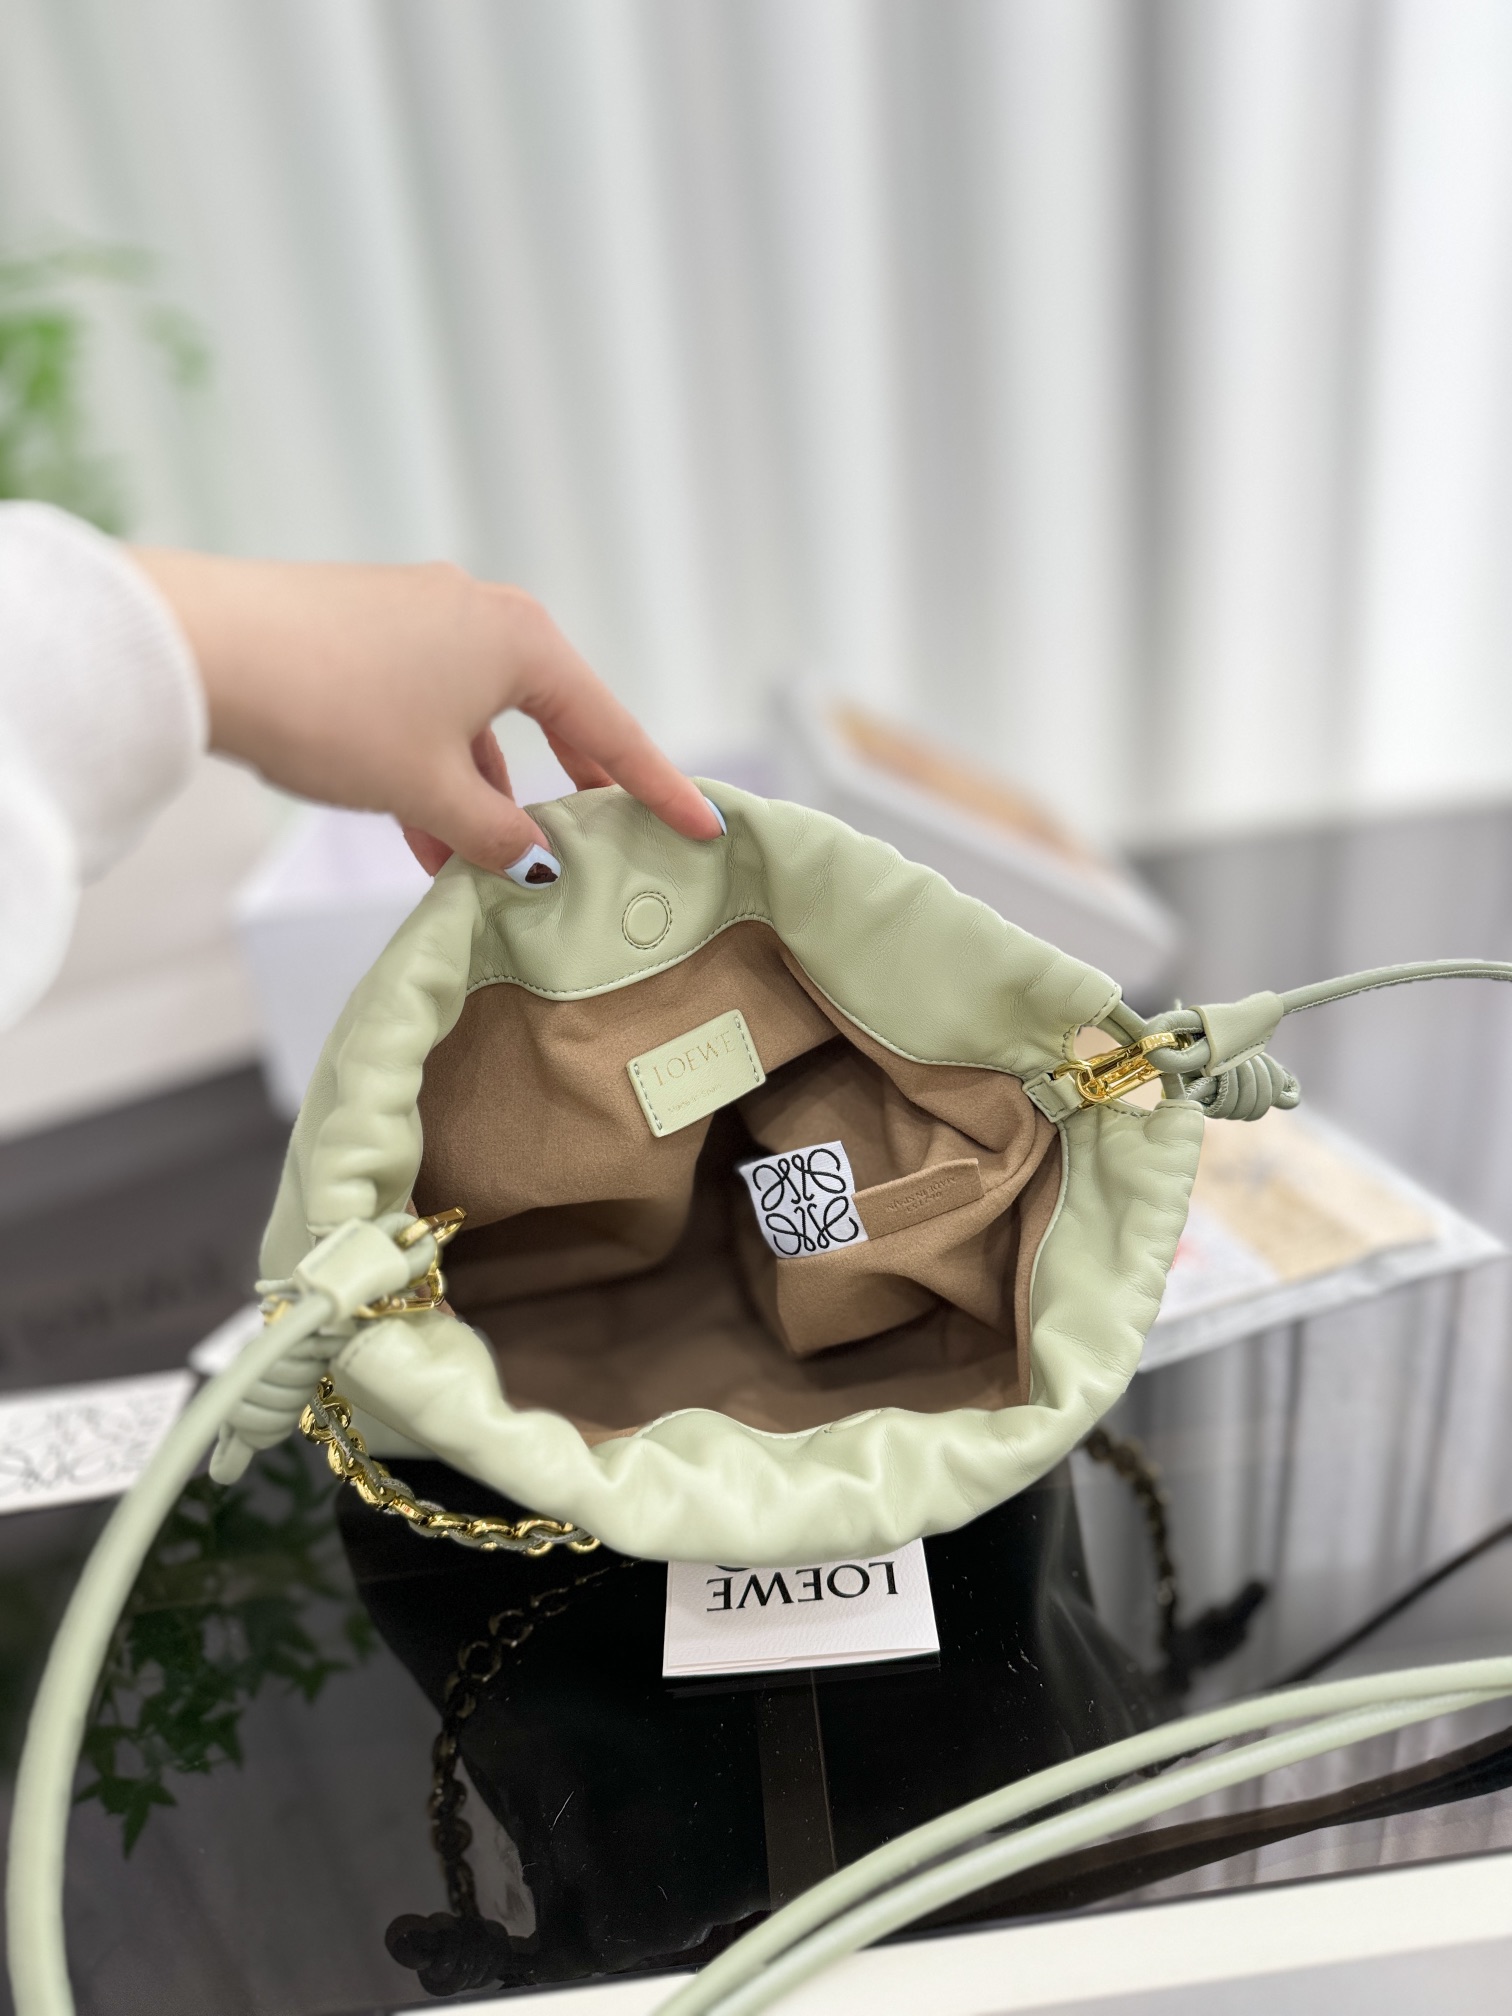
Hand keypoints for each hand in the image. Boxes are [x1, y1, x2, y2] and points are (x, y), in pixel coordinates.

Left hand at [128, 549, 722, 878]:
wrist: (207, 648)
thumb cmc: (333, 708)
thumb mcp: (428, 790)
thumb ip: (494, 832)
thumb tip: (532, 859)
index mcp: (520, 640)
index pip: (610, 729)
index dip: (658, 788)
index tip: (702, 825)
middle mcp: (481, 616)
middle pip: (550, 720)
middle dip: (565, 794)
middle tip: (603, 846)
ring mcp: (421, 620)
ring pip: (478, 724)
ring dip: (484, 797)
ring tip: (482, 874)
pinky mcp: (369, 633)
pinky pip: (428, 712)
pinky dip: (435, 772)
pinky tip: (423, 836)